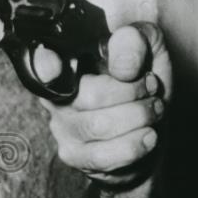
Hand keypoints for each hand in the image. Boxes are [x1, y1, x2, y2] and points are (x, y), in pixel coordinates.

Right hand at [35, 22, 171, 187]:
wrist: (151, 134)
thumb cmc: (143, 89)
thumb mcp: (150, 54)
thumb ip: (137, 41)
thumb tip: (123, 61)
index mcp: (69, 62)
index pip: (43, 63)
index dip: (45, 65)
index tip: (54, 65)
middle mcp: (57, 94)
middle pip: (92, 94)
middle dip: (134, 92)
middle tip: (152, 89)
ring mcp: (63, 128)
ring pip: (100, 125)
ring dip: (139, 117)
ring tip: (154, 111)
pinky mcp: (75, 156)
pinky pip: (104, 155)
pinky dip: (135, 144)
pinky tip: (148, 135)